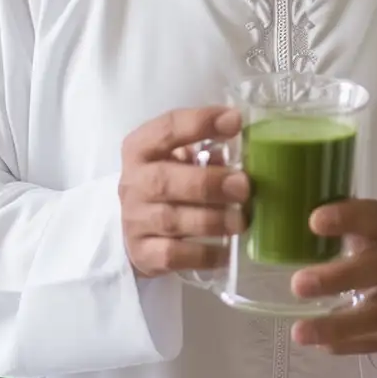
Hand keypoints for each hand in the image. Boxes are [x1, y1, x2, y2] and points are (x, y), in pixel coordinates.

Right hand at [120, 107, 248, 278]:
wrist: (135, 230)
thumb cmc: (167, 186)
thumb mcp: (179, 161)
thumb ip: (205, 155)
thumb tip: (242, 159)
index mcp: (141, 149)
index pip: (166, 128)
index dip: (200, 123)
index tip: (235, 122)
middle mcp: (133, 183)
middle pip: (164, 180)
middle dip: (207, 183)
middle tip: (243, 187)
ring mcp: (135, 220)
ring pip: (170, 220)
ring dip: (211, 219)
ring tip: (241, 221)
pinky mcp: (142, 253)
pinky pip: (173, 255)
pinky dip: (203, 254)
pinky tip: (226, 252)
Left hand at [286, 198, 376, 353]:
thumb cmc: (372, 251)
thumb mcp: (359, 234)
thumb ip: (329, 226)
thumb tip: (262, 214)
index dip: (349, 217)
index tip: (313, 221)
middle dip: (338, 277)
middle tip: (297, 285)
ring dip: (337, 324)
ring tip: (299, 332)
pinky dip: (351, 344)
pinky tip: (323, 346)